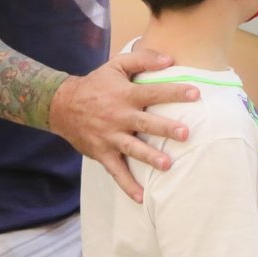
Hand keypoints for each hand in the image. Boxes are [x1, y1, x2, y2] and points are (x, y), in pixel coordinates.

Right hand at [49, 46, 200, 202]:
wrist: (62, 106)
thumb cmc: (96, 84)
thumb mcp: (116, 65)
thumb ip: (143, 60)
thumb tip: (170, 59)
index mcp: (125, 95)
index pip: (153, 92)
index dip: (174, 91)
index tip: (195, 92)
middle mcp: (118, 117)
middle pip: (145, 123)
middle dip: (165, 129)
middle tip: (185, 133)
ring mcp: (110, 137)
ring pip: (132, 148)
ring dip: (149, 157)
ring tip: (167, 165)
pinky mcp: (102, 153)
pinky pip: (116, 171)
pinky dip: (127, 185)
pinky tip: (141, 198)